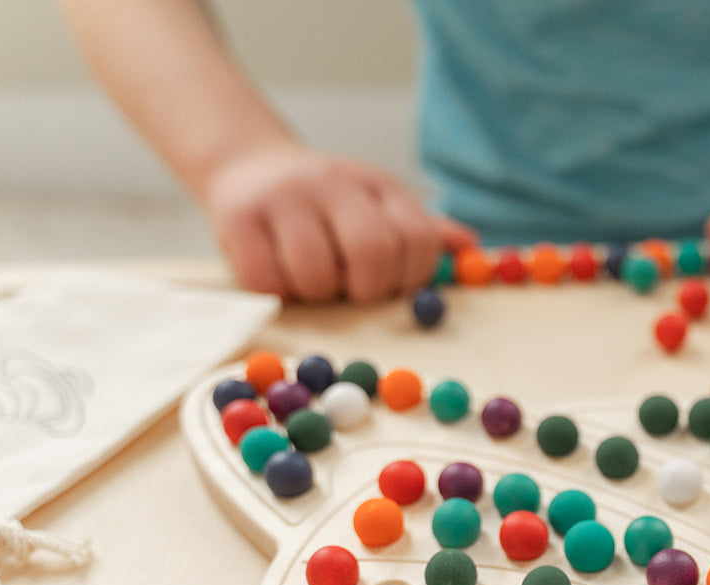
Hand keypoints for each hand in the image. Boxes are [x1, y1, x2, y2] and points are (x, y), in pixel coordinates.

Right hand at [201, 144, 475, 303]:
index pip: (418, 239)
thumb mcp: (376, 205)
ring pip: (317, 274)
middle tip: (351, 290)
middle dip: (368, 289)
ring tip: (310, 279)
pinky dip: (277, 291)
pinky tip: (277, 273)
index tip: (393, 285)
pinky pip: (268, 280)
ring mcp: (284, 198)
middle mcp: (334, 183)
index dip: (412, 277)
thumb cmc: (325, 204)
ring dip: (317, 294)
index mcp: (378, 184)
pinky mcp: (239, 218)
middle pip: (374, 252)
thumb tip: (470, 246)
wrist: (246, 164)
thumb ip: (421, 231)